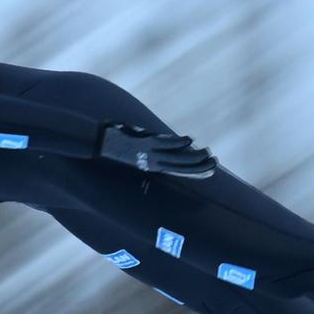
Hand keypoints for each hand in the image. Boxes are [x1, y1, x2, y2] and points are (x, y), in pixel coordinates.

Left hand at [98, 124, 217, 176]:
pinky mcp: (146, 143)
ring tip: (207, 152)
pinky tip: (191, 140)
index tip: (210, 172)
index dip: (196, 173)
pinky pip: (167, 144)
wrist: (99, 142)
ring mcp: (150, 154)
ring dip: (194, 156)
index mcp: (152, 167)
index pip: (179, 172)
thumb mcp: (137, 152)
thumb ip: (154, 150)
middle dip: (200, 166)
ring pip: (177, 158)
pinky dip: (179, 143)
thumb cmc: (118, 146)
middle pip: (182, 167)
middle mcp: (153, 163)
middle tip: (215, 162)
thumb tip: (170, 149)